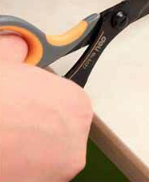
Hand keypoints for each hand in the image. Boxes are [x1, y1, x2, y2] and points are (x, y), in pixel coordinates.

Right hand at [0, 36, 92, 181]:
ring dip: (28, 149)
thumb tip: (19, 44)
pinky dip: (22, 168)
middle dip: (35, 125)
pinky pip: (36, 174)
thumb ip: (19, 48)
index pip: (64, 102)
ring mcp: (62, 167)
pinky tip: (5, 156)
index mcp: (77, 103)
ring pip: (46, 155)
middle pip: (57, 129)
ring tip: (5, 138)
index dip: (41, 101)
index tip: (25, 102)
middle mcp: (77, 136)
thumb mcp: (5, 60)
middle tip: (9, 120)